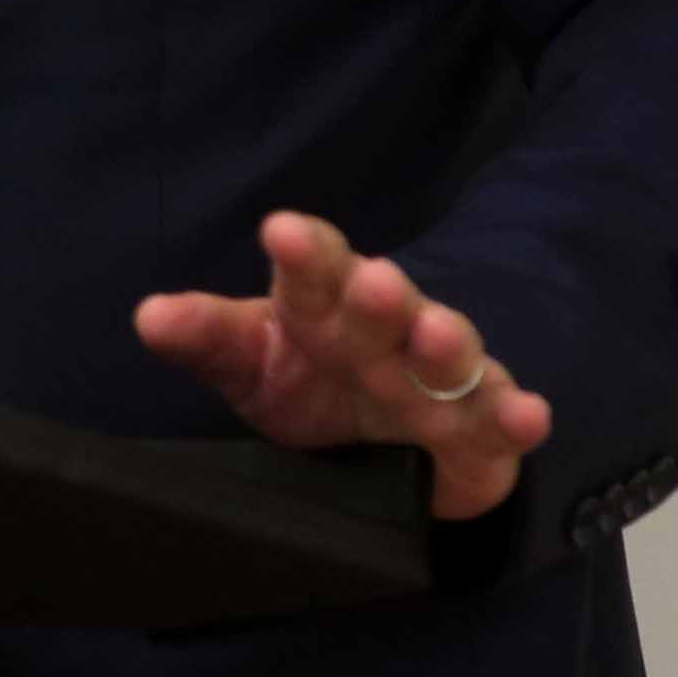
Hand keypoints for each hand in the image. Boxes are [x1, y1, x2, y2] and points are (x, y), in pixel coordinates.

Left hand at [132, 210, 552, 520]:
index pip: (312, 266)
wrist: (378, 446)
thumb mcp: (249, 363)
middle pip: (384, 304)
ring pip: (448, 351)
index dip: (302, 250)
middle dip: (381, 294)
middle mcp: (386, 328)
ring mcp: (439, 375)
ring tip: (435, 337)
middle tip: (376, 282)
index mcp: (323, 302)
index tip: (280, 230)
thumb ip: (206, 339)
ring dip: (446, 342)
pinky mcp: (482, 428)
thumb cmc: (308, 381)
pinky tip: (528, 413)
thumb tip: (149, 316)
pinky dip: (516, 415)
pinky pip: (500, 419)